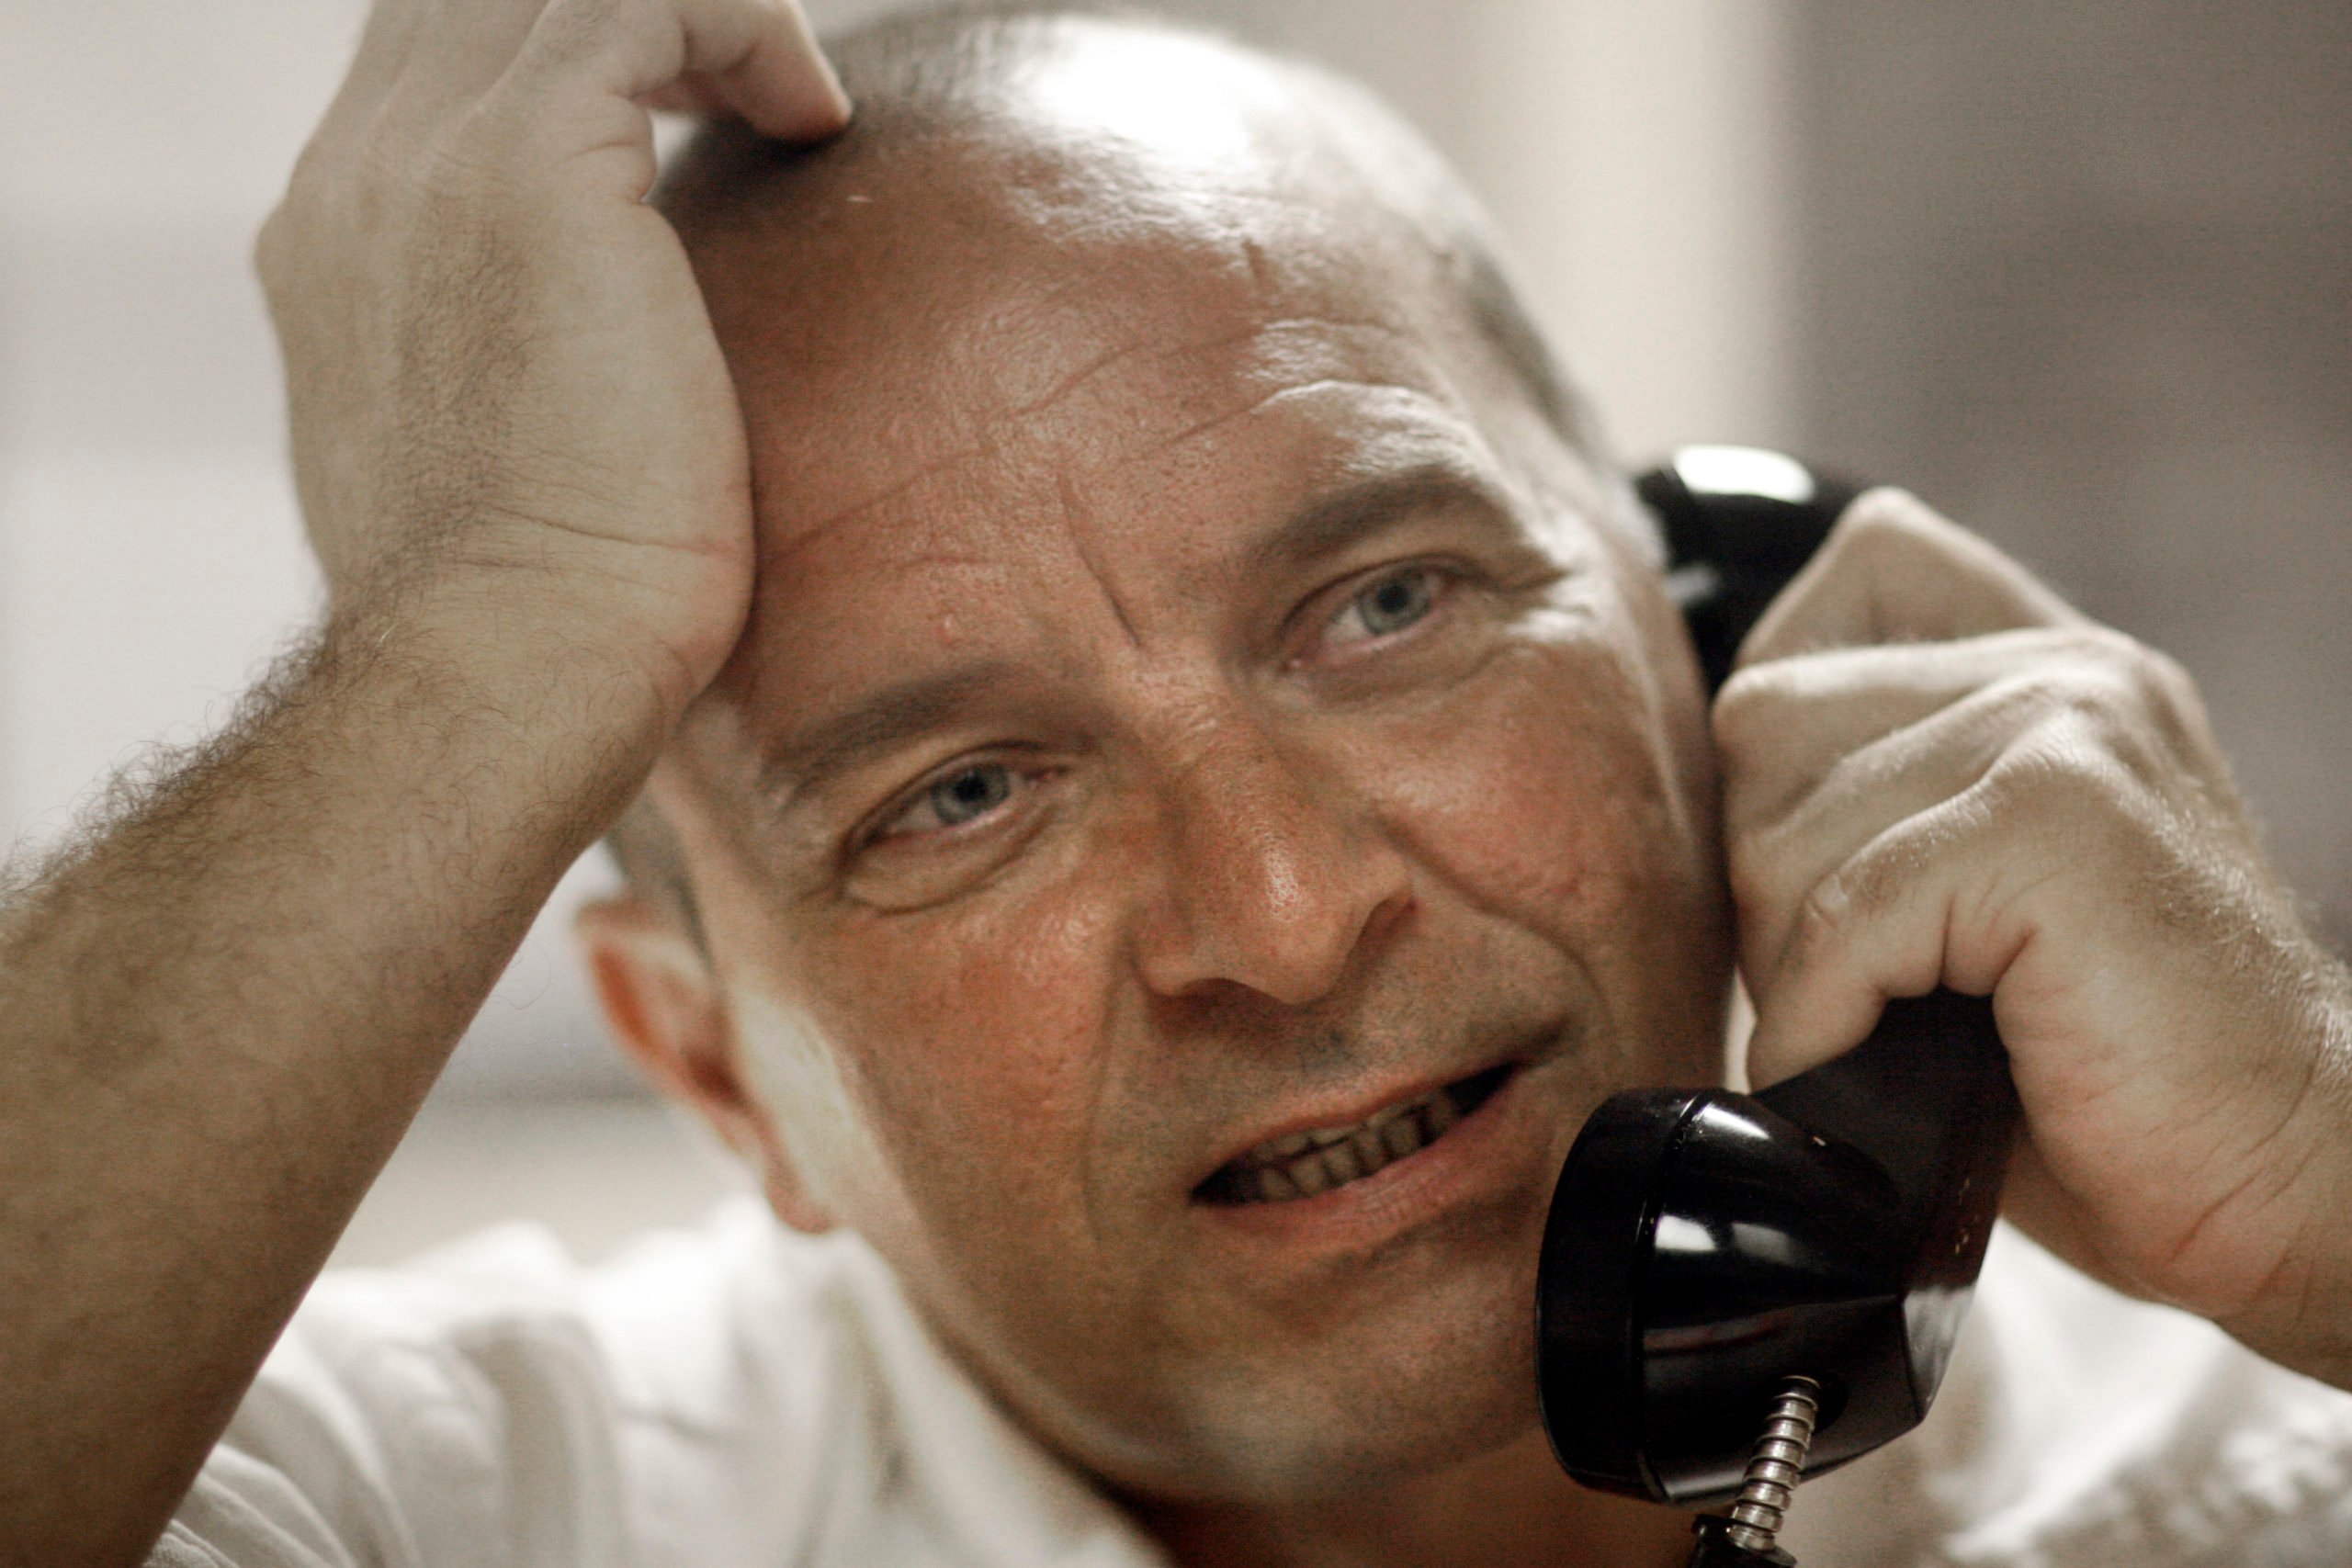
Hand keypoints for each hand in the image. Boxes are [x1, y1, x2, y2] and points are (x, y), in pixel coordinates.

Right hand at [256, 0, 848, 711]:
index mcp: (334, 249)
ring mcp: (424, 162)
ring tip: (788, 97)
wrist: (511, 675)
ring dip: (691, 17)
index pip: (428, 68)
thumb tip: (593, 393)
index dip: (562, 58)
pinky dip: (739, 23)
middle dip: (622, 17)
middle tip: (742, 77)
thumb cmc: (532, 629)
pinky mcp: (526, 168)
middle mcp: (356, 181)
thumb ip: (506, 380)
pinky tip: (809, 117)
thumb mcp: (490, 477)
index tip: (690, 113)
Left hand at [1716, 488, 2351, 1383]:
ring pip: (1781, 827)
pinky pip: (1838, 913)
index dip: (1798, 720)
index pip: (1864, 564)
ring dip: (1794, 969)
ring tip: (1895, 1031)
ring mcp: (2066, 726)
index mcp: (2053, 664)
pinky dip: (1819, 1023)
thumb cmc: (2107, 1069)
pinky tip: (1877, 1071)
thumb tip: (1698, 798)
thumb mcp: (1979, 897)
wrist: (2286, 1176)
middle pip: (1766, 718)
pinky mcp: (2059, 820)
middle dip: (1770, 875)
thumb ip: (1880, 801)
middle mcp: (2065, 668)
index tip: (1836, 852)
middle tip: (1866, 986)